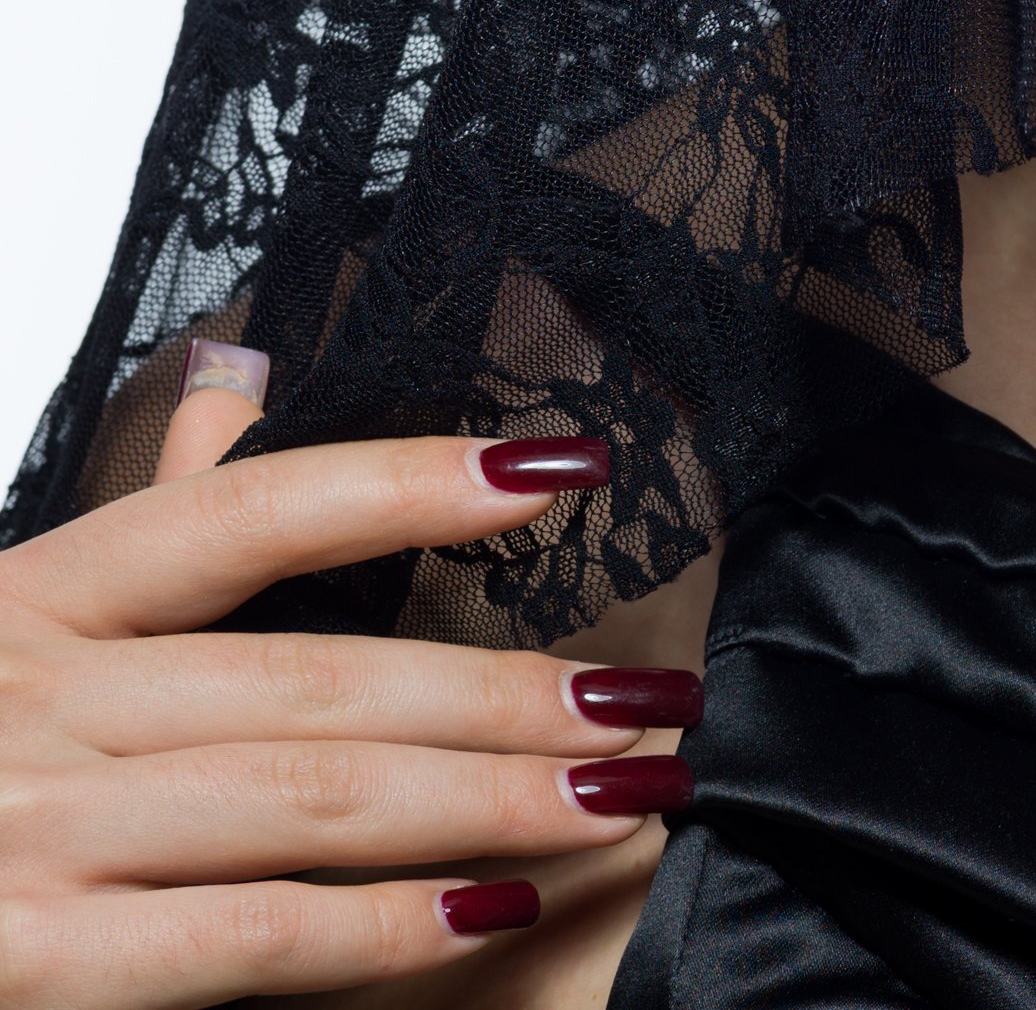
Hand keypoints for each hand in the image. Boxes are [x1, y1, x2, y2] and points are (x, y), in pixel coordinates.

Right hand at [0, 352, 700, 1007]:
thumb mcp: (1, 624)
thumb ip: (132, 526)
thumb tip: (237, 388)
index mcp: (35, 599)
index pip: (252, 510)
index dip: (415, 481)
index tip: (565, 467)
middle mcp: (33, 698)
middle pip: (322, 674)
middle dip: (513, 689)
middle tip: (664, 696)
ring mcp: (30, 832)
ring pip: (310, 797)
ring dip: (490, 798)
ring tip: (624, 793)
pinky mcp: (24, 965)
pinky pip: (240, 938)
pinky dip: (379, 928)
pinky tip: (491, 916)